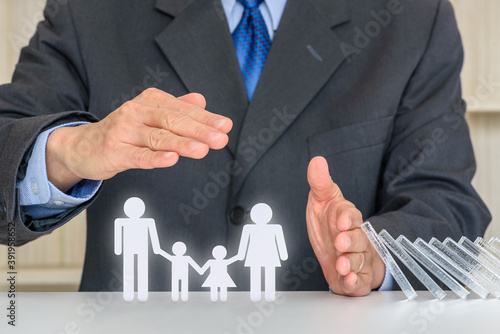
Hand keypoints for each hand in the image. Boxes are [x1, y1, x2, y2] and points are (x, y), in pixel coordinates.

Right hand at [46, 88, 232, 190]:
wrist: (82, 145)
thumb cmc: (123, 131)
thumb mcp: (150, 115)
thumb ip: (176, 108)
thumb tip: (201, 99)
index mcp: (150, 101)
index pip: (183, 110)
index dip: (205, 119)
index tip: (224, 126)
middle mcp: (137, 112)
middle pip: (173, 121)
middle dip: (200, 130)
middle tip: (220, 138)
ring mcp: (124, 131)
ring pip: (158, 137)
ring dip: (182, 143)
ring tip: (202, 149)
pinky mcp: (114, 151)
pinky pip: (137, 155)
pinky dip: (155, 158)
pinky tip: (171, 159)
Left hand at [306, 157, 385, 295]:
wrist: (337, 250)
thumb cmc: (330, 224)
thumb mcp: (322, 200)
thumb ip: (320, 183)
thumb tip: (317, 160)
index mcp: (347, 218)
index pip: (351, 215)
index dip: (346, 218)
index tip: (340, 220)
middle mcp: (355, 238)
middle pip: (358, 239)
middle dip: (350, 241)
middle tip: (340, 241)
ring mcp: (357, 258)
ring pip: (359, 260)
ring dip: (351, 262)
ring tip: (342, 263)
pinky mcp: (356, 277)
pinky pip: (359, 281)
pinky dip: (355, 282)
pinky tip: (349, 280)